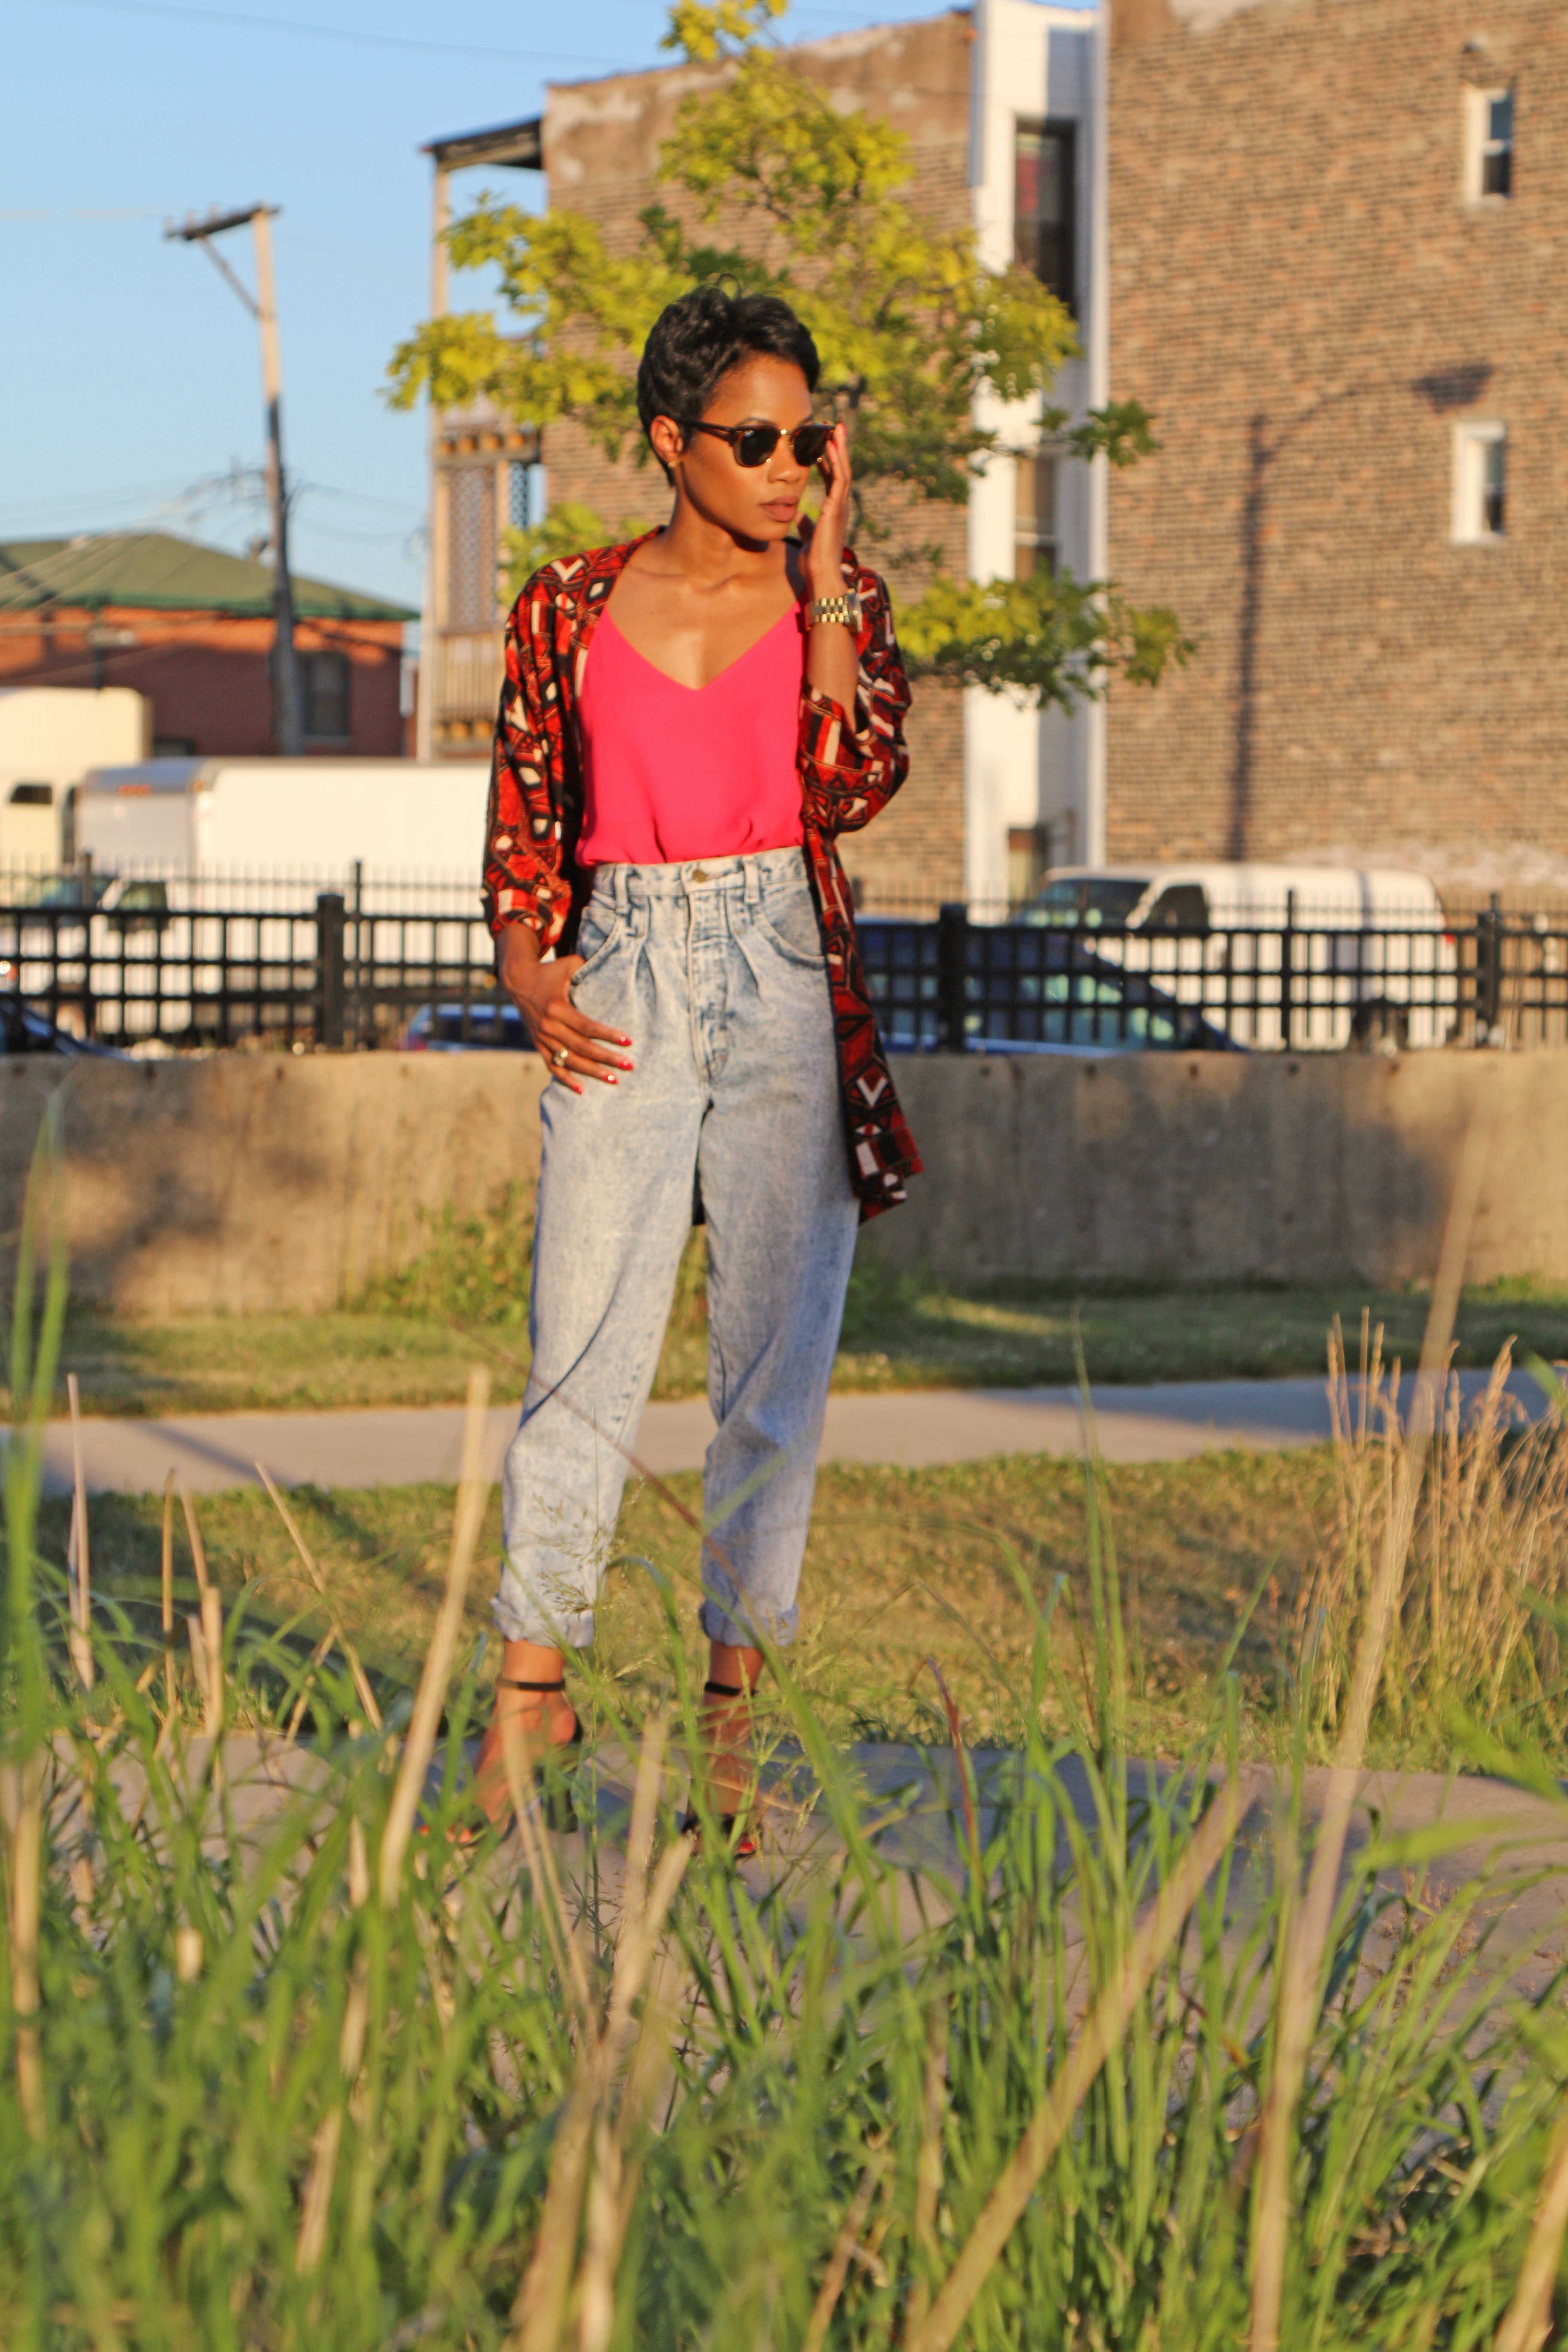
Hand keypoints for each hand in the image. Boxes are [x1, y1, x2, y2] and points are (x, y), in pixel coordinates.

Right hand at [497, 924, 632, 1094]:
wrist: (518, 981)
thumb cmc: (550, 971)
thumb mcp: (568, 965)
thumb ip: (588, 968)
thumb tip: (612, 970)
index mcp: (557, 1007)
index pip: (587, 1026)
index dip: (607, 1035)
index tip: (628, 1041)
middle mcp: (548, 1026)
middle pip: (582, 1047)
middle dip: (606, 1058)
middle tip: (628, 1066)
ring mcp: (542, 1038)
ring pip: (569, 1060)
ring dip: (591, 1072)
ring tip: (613, 1080)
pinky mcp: (538, 1044)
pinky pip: (552, 1066)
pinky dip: (566, 1079)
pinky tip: (582, 1090)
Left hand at [804, 421, 850, 599]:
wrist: (820, 574)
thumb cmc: (814, 561)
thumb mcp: (806, 535)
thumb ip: (804, 523)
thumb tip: (798, 513)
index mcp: (833, 510)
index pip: (833, 479)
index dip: (829, 461)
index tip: (823, 444)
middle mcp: (840, 505)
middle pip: (841, 469)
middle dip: (839, 448)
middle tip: (835, 427)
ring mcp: (840, 506)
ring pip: (844, 470)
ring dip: (840, 448)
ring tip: (836, 428)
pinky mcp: (837, 508)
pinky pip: (839, 479)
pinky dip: (836, 461)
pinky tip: (831, 446)